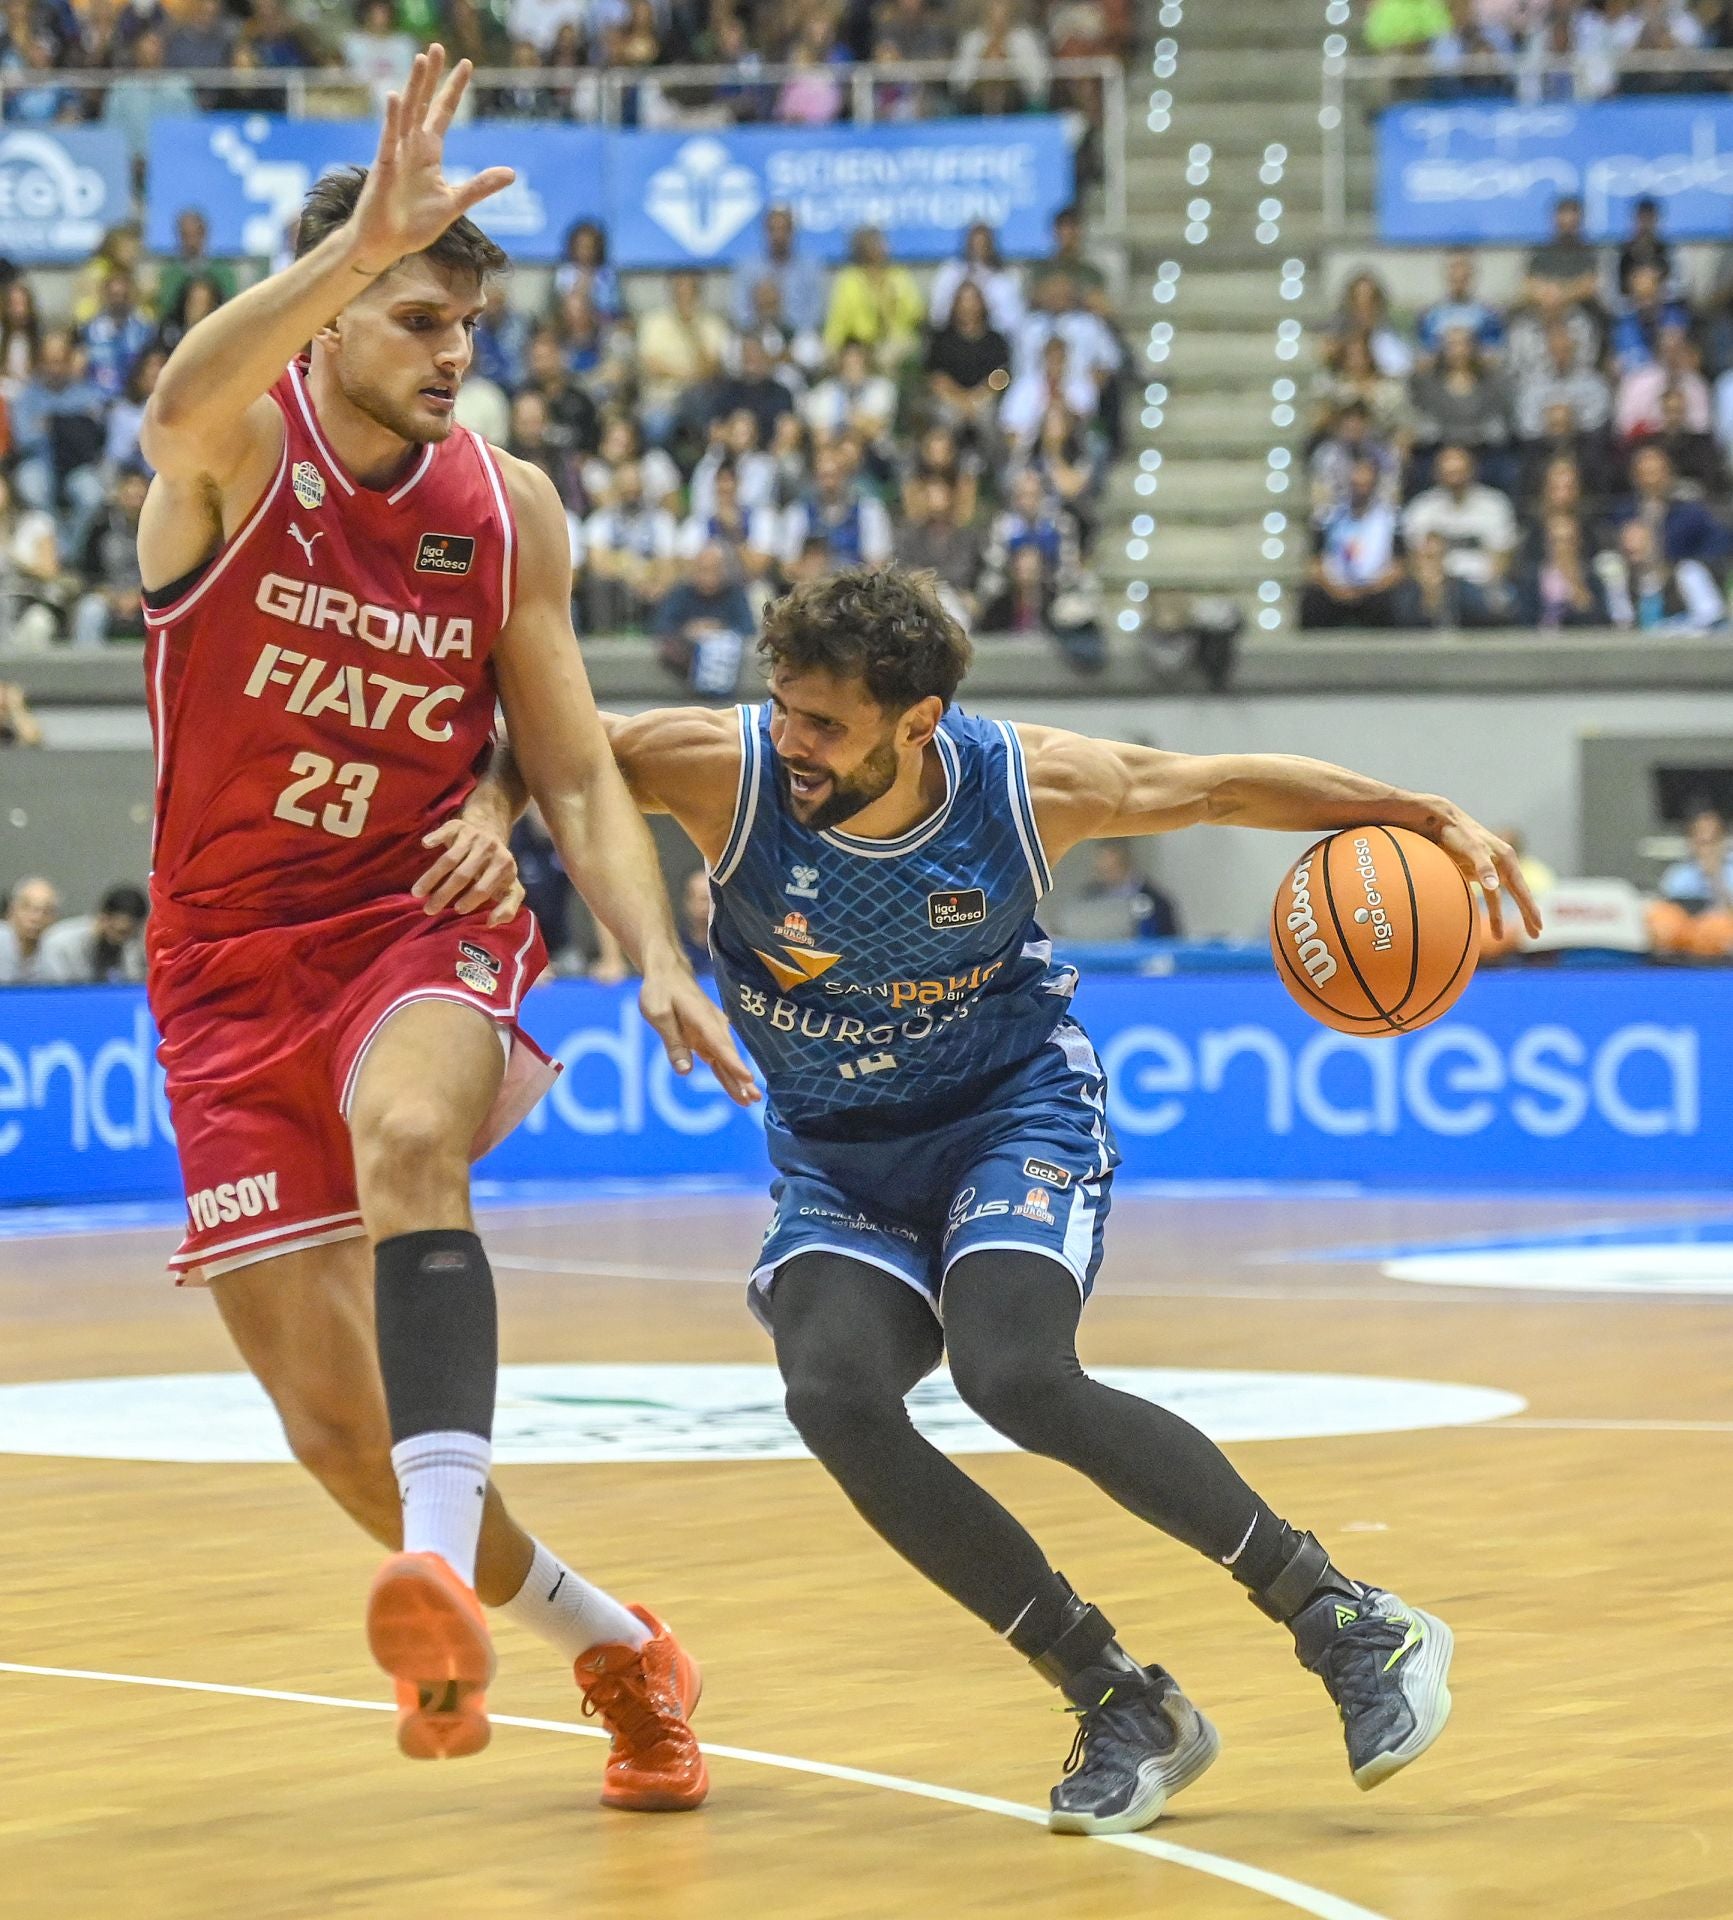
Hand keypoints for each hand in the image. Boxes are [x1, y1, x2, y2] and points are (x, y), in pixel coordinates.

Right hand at [348, 46, 513, 273]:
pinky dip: (392, 119)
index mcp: (429, 153)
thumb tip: (511, 173)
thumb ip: (480, 187)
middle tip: (439, 47)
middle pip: (423, 104)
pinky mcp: (383, 168)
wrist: (386, 244)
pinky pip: (388, 139)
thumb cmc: (415, 226)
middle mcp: (412, 147)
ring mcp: (396, 154)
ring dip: (413, 87)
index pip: (443, 113)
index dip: (453, 90)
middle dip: (432, 77)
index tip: (466, 65)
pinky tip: (395, 97)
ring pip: (406, 114)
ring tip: (422, 60)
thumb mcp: (455, 204)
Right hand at [412, 817, 524, 925]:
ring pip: (449, 859)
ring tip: (417, 893)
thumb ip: (509, 908)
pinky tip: (425, 845)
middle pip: (463, 875)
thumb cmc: (497, 868)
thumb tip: (492, 923)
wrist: (491, 830)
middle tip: (429, 910)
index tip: (457, 911)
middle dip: (444, 894)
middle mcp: (490, 849)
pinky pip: (445, 831)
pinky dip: (435, 838)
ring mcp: (473, 836)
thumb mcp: (511, 888)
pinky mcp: (459, 826)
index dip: (471, 900)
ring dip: (431, 877)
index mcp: (504, 866)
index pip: (484, 888)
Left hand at [639, 954, 760, 1107]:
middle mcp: (713, 1026)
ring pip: (727, 1060)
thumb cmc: (660, 992)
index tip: (747, 1078)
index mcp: (702, 1019)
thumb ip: (673, 1042)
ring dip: (738, 1080)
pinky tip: (738, 1091)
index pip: (720, 1045)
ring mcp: (713, 1033)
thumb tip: (685, 1071)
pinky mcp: (708, 1039)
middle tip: (754, 1097)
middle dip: (741, 1077)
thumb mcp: (658, 1014)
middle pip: (729, 1055)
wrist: (668, 974)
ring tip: (750, 1101)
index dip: (734, 1063)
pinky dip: (728, 1074)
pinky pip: (720, 1060)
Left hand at [1422, 801, 1543, 944]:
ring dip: (1503, 917)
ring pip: (1501, 897)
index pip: (1521, 888)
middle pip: (1518, 893)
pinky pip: (1489, 895)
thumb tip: (1494, 885)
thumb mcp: (1469, 848)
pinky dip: (1491, 909)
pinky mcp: (1477, 871)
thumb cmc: (1456, 833)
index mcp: (1505, 859)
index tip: (1538, 925)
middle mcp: (1502, 863)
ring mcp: (1490, 868)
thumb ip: (1482, 866)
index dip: (1529, 908)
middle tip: (1536, 935)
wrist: (1441, 820)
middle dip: (1527, 914)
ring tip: (1501, 937)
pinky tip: (1489, 925)